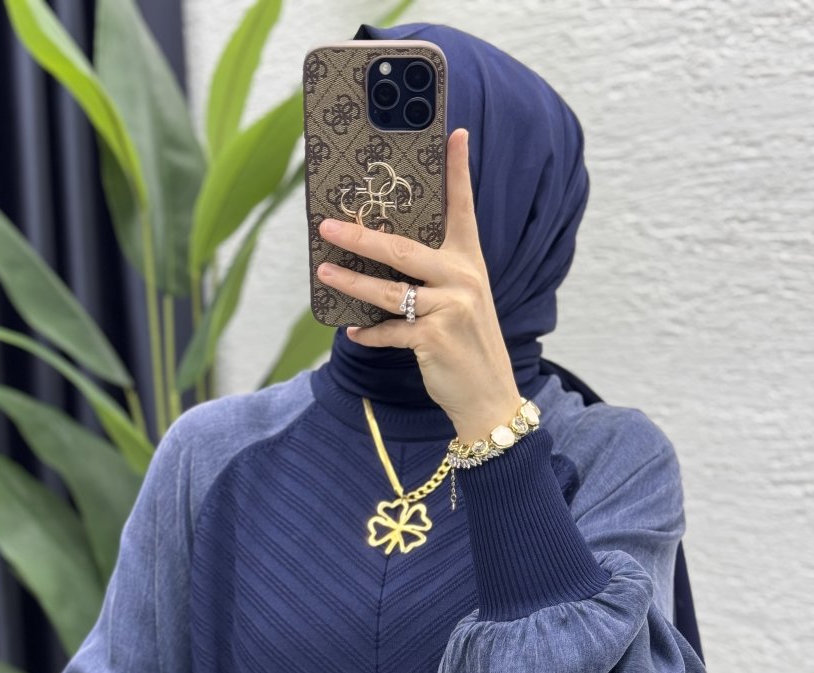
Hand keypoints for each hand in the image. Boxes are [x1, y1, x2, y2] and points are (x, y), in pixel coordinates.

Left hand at [315, 126, 522, 444]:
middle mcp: (462, 279)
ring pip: (387, 290)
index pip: (463, 209)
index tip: (455, 134)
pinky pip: (389, 331)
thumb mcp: (462, 302)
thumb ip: (434, 277)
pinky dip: (368, 334)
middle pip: (402, 248)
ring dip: (350, 283)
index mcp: (469, 263)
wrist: (489, 396)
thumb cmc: (468, 346)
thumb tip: (383, 257)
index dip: (458, 171)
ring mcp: (449, 309)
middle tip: (327, 225)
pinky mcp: (434, 339)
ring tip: (324, 273)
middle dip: (360, 235)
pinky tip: (354, 331)